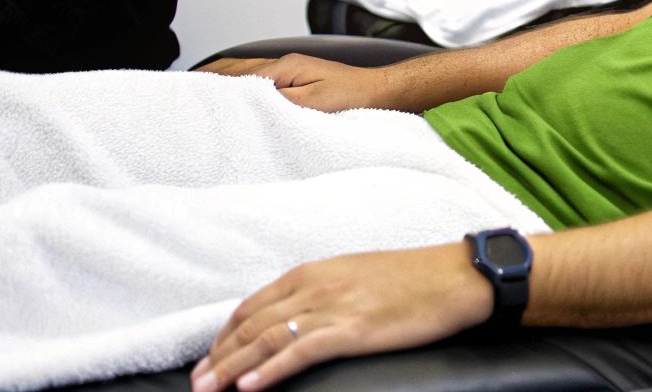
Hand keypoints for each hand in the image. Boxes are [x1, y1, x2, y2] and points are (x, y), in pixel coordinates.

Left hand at [191, 243, 490, 391]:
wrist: (456, 277)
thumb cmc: (414, 279)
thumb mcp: (358, 277)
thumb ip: (324, 293)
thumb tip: (300, 316)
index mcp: (315, 272)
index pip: (254, 304)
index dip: (226, 334)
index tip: (209, 357)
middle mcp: (316, 286)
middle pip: (252, 323)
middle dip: (219, 354)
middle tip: (196, 381)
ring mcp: (333, 307)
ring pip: (267, 338)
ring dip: (231, 366)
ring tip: (208, 389)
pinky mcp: (352, 329)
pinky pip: (299, 352)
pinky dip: (268, 370)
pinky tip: (248, 386)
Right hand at [195, 54, 397, 111]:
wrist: (381, 92)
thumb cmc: (354, 99)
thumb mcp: (314, 104)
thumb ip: (278, 102)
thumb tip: (246, 102)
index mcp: (285, 67)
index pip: (238, 75)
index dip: (212, 84)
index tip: (187, 92)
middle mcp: (285, 64)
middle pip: (237, 68)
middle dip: (209, 77)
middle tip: (182, 90)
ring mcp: (290, 70)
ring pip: (247, 71)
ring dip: (223, 79)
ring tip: (198, 90)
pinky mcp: (297, 80)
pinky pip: (260, 79)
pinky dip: (240, 84)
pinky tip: (234, 94)